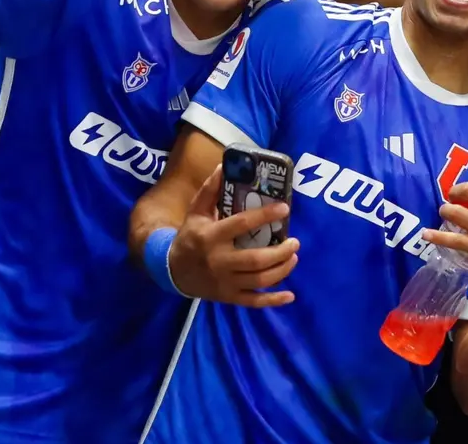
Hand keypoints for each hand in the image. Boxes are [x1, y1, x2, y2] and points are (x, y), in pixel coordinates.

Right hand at [168, 164, 299, 306]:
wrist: (172, 271)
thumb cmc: (190, 237)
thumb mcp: (195, 212)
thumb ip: (210, 190)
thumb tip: (226, 166)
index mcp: (212, 236)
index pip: (242, 224)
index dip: (265, 216)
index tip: (285, 209)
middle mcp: (219, 261)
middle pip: (256, 259)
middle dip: (280, 252)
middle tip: (295, 242)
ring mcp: (224, 282)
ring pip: (258, 280)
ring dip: (281, 270)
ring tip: (293, 257)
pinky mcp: (228, 297)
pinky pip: (253, 302)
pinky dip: (272, 301)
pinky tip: (290, 296)